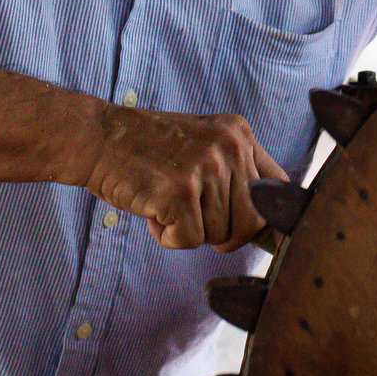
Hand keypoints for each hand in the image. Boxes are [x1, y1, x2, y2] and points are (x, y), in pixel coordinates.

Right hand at [83, 105, 288, 251]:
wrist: (98, 138)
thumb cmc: (146, 151)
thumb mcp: (202, 146)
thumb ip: (234, 175)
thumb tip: (272, 231)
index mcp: (239, 134)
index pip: (278, 187)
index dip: (270, 220)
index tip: (263, 237)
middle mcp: (230, 146)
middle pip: (252, 222)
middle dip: (224, 233)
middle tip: (193, 218)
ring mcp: (207, 167)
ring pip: (221, 235)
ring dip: (190, 231)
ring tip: (166, 203)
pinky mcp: (181, 192)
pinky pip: (190, 241)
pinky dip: (167, 237)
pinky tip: (153, 211)